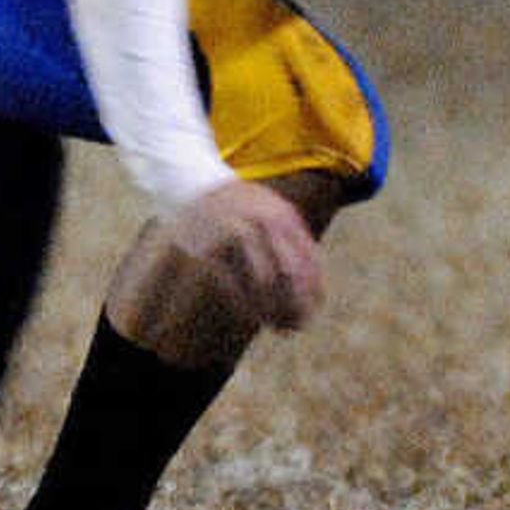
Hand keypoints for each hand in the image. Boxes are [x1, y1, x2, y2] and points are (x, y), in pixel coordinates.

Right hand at [159, 179, 324, 333]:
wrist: (194, 183)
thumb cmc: (242, 204)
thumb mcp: (274, 211)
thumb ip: (294, 238)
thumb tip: (315, 281)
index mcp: (284, 216)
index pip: (309, 259)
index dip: (314, 289)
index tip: (315, 310)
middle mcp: (264, 223)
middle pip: (290, 272)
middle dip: (297, 303)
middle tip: (298, 327)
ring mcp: (236, 234)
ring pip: (263, 281)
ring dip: (272, 309)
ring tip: (277, 326)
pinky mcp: (211, 248)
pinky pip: (232, 283)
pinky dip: (245, 304)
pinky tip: (253, 318)